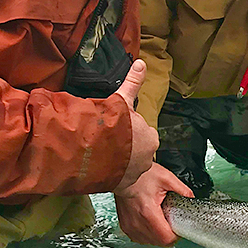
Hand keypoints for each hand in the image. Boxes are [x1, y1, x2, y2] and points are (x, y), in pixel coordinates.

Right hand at [112, 60, 159, 191]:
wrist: (97, 150)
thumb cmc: (112, 125)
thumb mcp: (122, 100)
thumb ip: (133, 82)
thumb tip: (141, 62)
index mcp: (150, 137)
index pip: (141, 133)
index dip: (127, 130)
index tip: (116, 130)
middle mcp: (148, 156)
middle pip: (136, 149)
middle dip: (123, 146)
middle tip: (107, 141)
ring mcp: (136, 171)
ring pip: (127, 164)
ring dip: (117, 160)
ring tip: (102, 152)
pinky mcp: (123, 184)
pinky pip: (118, 178)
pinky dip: (111, 173)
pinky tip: (102, 166)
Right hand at [114, 163, 193, 244]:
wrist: (124, 174)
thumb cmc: (141, 176)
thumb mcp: (166, 178)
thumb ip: (182, 189)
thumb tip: (191, 197)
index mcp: (149, 212)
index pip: (166, 238)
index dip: (176, 236)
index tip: (179, 228)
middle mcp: (138, 222)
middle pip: (158, 242)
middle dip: (168, 236)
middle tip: (172, 224)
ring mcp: (130, 225)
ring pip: (148, 242)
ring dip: (157, 237)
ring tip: (161, 223)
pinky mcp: (125, 226)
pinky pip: (138, 238)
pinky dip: (146, 235)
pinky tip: (150, 225)